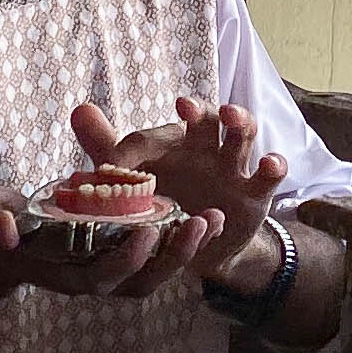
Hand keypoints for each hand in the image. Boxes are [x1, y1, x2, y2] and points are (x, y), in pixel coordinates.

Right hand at [0, 185, 221, 300]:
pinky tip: (208, 218)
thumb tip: (0, 228)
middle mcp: (92, 280)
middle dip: (173, 257)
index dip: (127, 258)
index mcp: (63, 273)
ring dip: (188, 251)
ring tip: (214, 221)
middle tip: (200, 223)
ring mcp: (109, 272)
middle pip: (142, 281)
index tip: (149, 230)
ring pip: (157, 273)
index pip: (102, 276)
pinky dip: (184, 243)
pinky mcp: (121, 258)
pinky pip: (159, 258)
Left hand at [72, 99, 286, 280]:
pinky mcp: (255, 193)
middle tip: (184, 106)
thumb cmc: (167, 203)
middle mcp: (204, 149)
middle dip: (199, 110)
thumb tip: (79, 110)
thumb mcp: (135, 184)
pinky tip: (268, 163)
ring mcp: (233, 168)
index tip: (109, 168)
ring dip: (239, 122)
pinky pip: (269, 175)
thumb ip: (109, 151)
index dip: (131, 150)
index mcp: (173, 145)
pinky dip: (273, 166)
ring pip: (242, 134)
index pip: (152, 138)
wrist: (200, 246)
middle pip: (207, 119)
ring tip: (231, 116)